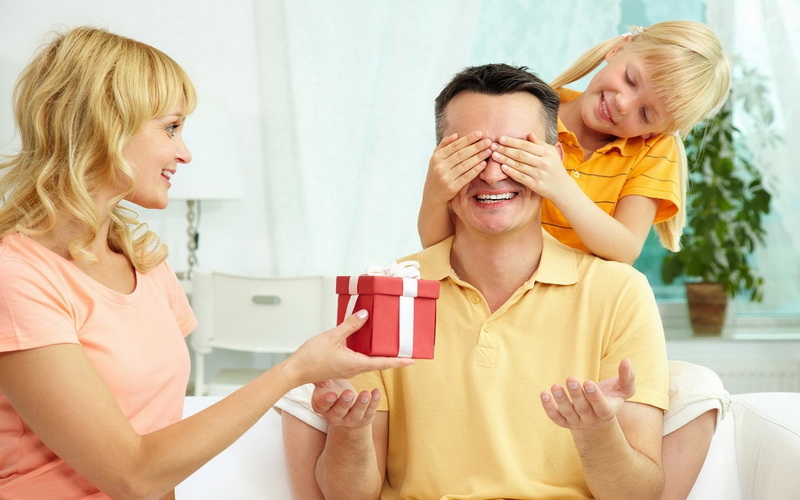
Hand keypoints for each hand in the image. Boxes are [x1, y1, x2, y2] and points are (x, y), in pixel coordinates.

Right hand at [287, 310, 413, 384]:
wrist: (295, 371)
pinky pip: (359, 360)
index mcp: (355, 363)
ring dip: (381, 356)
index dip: (399, 362)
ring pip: (369, 362)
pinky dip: (367, 353)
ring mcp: (348, 368)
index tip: (413, 361)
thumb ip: (349, 325)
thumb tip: (365, 315)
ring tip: (391, 347)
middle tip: (406, 351)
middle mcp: (354, 368)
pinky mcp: (341, 366)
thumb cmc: (311, 357)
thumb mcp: (332, 336)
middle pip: (379, 363)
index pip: (383, 363)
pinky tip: (366, 344)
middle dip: (393, 358)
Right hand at [311, 379, 380, 428]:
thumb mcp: (325, 383)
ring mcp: (349, 420)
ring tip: (366, 393)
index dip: (326, 401)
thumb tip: (313, 358)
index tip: (331, 395)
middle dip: (344, 403)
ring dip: (361, 403)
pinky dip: (374, 403)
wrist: (346, 411)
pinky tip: (376, 392)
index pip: (321, 405)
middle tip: (349, 393)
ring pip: (355, 414)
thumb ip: (320, 373)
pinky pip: (369, 413)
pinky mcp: (363, 420)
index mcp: (321, 405)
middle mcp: (334, 415)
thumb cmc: (334, 391)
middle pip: (339, 411)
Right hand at [422, 131, 492, 206]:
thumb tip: (456, 135)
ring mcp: (446, 177)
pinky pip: (467, 177)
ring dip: (479, 157)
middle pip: (461, 154)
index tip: (479, 134)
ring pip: (465, 165)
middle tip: (488, 141)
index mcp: (437, 157)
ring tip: (488, 151)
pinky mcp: (452, 187)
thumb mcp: (436, 158)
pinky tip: (483, 164)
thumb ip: (444, 145)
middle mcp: (440, 166)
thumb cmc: (437, 173)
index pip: (454, 145)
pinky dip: (476, 170)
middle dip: (476, 147)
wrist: (433, 195)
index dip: (468, 139)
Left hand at [493, 133, 573, 202]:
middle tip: (493, 146)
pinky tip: (502, 167)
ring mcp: (539, 174)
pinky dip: (511, 172)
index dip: (512, 141)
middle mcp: (543, 162)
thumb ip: (539, 144)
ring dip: (505, 160)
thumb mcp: (550, 153)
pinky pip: (521, 177)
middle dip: (505, 149)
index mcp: (546, 152)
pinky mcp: (536, 185)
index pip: (526, 145)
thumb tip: (529, 134)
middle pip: (521, 154)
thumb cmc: (554, 167)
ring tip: (494, 155)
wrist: (562, 188)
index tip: (501, 139)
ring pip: (519, 165)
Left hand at [540, 359, 635, 429]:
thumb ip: (628, 376)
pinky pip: (556, 417)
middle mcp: (592, 420)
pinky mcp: (565, 422)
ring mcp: (577, 422)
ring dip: (561, 401)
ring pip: (568, 414)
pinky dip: (548, 408)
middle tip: (571, 379)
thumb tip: (627, 361)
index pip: (602, 408)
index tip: (588, 382)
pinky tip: (544, 394)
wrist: (598, 415)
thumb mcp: (624, 388)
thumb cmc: (612, 396)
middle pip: (583, 409)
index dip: (595, 397)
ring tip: (555, 386)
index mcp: (608, 412)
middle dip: (576, 395)